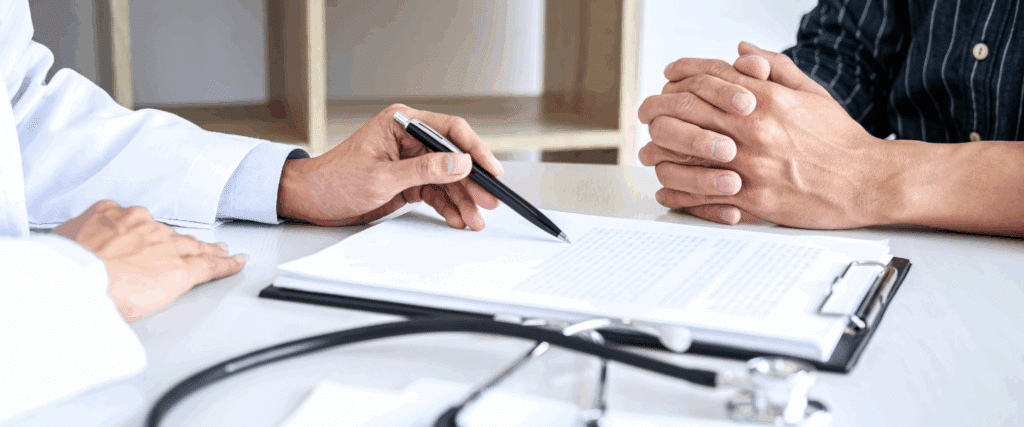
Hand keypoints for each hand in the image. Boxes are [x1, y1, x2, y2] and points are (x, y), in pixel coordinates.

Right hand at [53, 200, 245, 320]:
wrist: (76, 279)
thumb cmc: (64, 267)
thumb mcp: (64, 243)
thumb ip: (81, 244)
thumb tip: (76, 256)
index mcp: (112, 214)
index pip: (138, 225)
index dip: (147, 236)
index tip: (147, 242)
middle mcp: (142, 224)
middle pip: (168, 235)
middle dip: (179, 244)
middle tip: (189, 250)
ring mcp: (164, 245)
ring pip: (192, 247)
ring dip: (207, 251)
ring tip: (222, 253)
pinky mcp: (181, 269)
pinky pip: (210, 265)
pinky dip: (226, 264)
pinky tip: (236, 263)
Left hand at [276, 104, 502, 229]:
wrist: (311, 201)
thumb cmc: (334, 180)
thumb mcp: (382, 177)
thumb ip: (424, 170)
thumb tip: (458, 162)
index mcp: (401, 123)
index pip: (449, 130)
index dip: (474, 150)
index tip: (489, 170)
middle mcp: (409, 139)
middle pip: (453, 158)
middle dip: (471, 182)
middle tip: (488, 201)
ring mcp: (409, 161)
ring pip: (447, 179)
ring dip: (462, 199)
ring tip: (475, 218)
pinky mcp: (407, 181)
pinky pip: (435, 192)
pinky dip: (447, 206)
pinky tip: (458, 218)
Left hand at [638, 42, 892, 228]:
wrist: (868, 181)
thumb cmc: (839, 139)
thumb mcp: (811, 93)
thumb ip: (774, 68)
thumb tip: (741, 52)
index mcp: (766, 99)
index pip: (708, 77)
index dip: (680, 74)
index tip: (668, 78)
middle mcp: (753, 128)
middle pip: (685, 111)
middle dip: (658, 109)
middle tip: (646, 113)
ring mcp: (750, 164)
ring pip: (685, 153)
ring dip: (660, 151)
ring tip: (650, 151)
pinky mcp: (752, 198)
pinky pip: (701, 194)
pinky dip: (678, 191)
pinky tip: (667, 189)